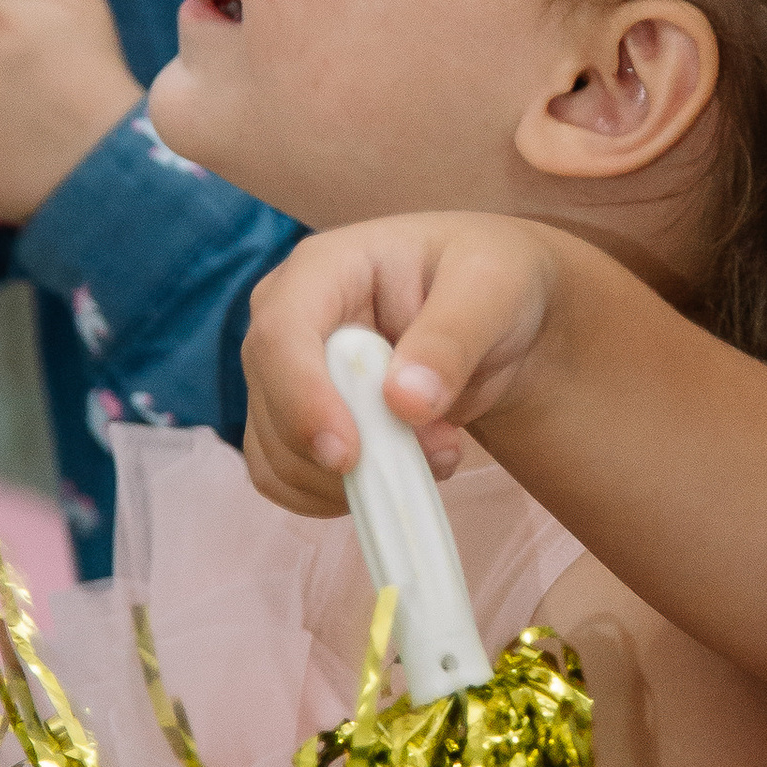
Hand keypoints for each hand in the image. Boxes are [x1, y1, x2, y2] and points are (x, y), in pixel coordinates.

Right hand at [238, 214, 570, 515]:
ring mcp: (284, 378)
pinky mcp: (294, 426)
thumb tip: (404, 402)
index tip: (347, 455)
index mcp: (322, 269)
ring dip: (357, 480)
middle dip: (351, 453)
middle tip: (441, 449)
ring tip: (438, 449)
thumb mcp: (493, 289)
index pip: (281, 335)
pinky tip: (404, 469)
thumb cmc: (488, 283)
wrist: (492, 318)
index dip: (303, 401)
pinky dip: (345, 496)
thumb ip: (452, 339)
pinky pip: (291, 483)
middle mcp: (285, 322)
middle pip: (273, 406)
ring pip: (279, 457)